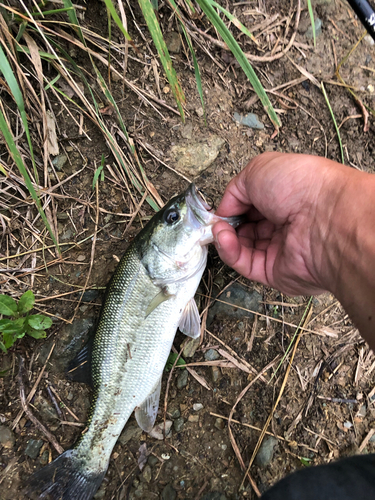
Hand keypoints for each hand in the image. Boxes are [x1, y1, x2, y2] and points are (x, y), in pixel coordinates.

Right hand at [212, 152, 351, 295]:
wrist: (325, 218)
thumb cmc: (300, 186)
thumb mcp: (259, 170)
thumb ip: (235, 189)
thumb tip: (225, 208)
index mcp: (285, 197)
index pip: (252, 204)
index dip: (233, 205)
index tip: (219, 207)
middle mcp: (284, 224)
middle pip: (246, 227)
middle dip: (227, 223)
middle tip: (216, 220)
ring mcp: (279, 249)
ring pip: (242, 247)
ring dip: (225, 237)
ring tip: (219, 229)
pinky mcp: (274, 271)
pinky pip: (245, 264)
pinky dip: (230, 252)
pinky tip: (224, 238)